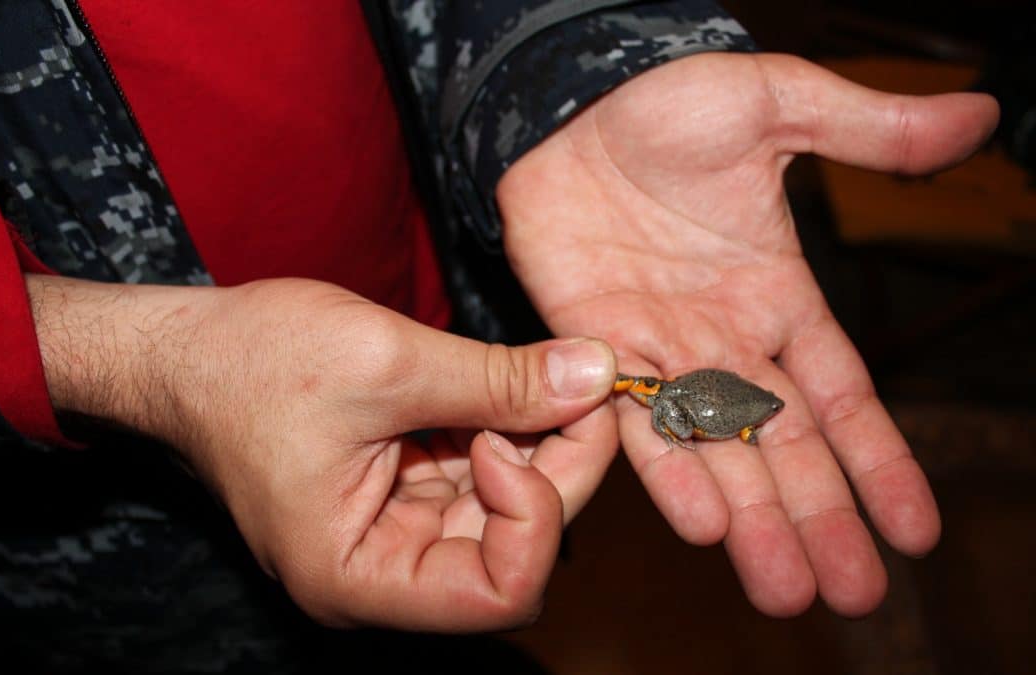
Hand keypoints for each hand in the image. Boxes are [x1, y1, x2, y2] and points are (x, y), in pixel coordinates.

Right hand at [28, 275, 617, 630]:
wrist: (183, 350)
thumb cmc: (249, 363)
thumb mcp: (386, 362)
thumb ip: (501, 378)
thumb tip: (598, 373)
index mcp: (357, 574)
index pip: (498, 595)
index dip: (538, 517)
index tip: (514, 436)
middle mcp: (380, 569)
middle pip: (513, 549)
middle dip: (557, 467)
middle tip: (577, 387)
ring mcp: (392, 531)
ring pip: (505, 510)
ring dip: (535, 443)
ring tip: (537, 375)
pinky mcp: (400, 491)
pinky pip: (476, 477)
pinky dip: (503, 429)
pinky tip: (505, 383)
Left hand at [497, 52, 998, 616]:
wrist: (567, 103)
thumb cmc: (668, 103)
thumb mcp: (778, 105)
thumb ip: (868, 130)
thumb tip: (982, 113)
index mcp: (778, 296)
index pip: (841, 395)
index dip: (877, 460)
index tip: (913, 531)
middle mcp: (725, 340)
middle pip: (783, 446)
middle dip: (819, 517)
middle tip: (854, 594)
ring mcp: (660, 350)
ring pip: (715, 452)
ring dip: (750, 521)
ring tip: (784, 590)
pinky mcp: (595, 346)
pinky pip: (635, 420)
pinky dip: (668, 472)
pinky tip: (701, 526)